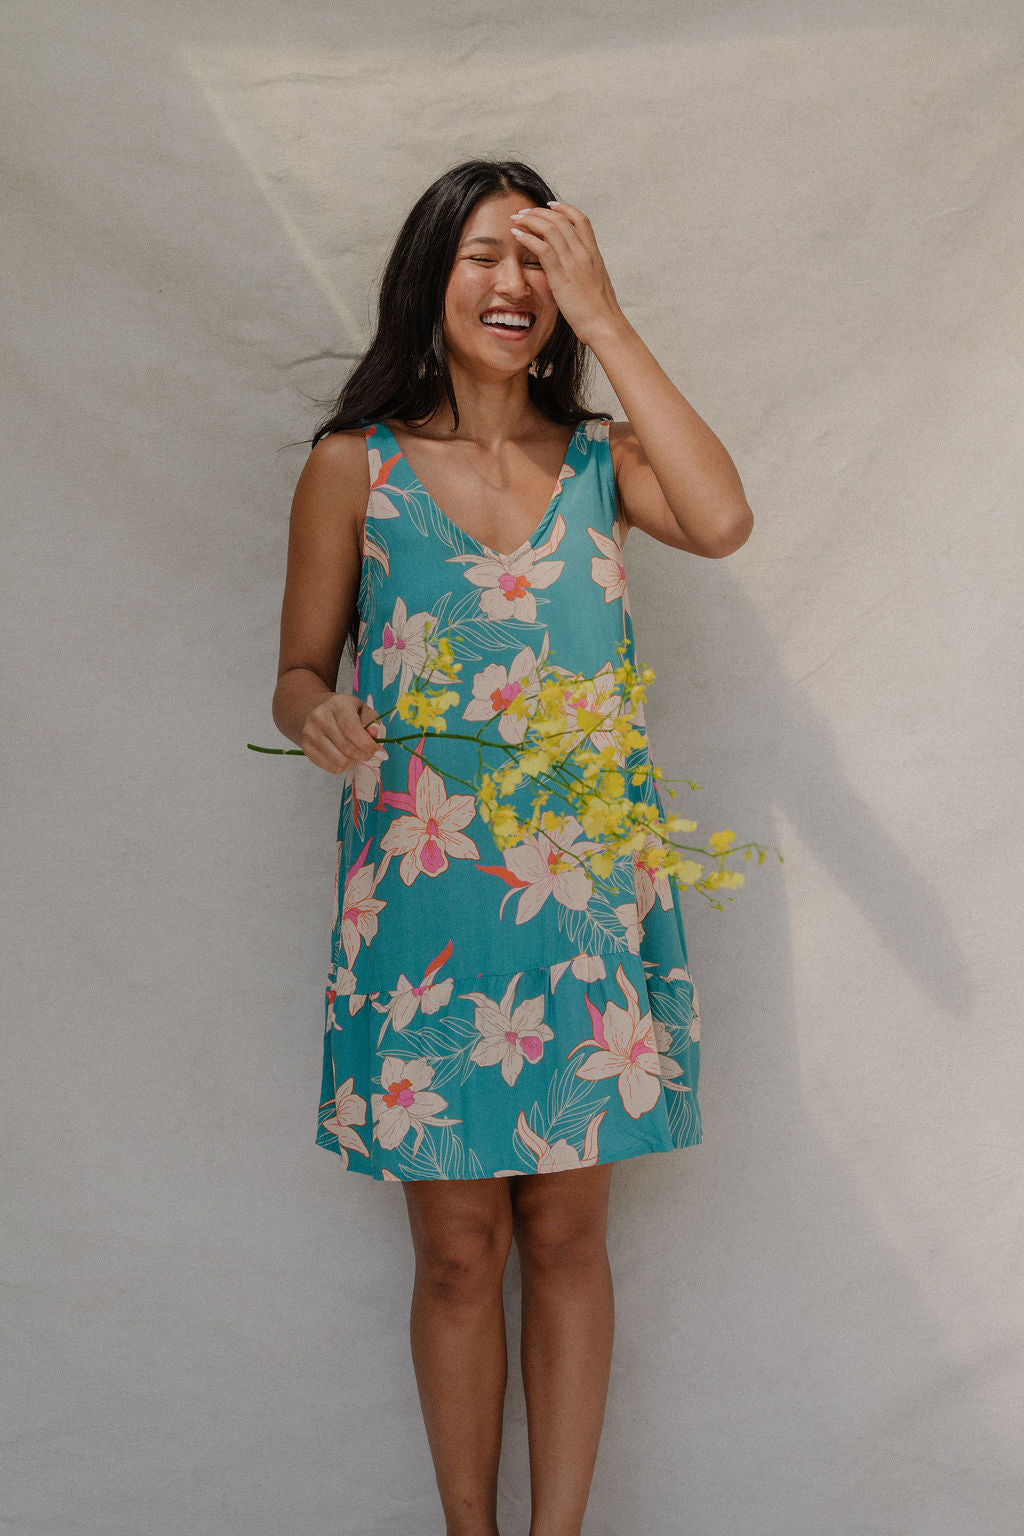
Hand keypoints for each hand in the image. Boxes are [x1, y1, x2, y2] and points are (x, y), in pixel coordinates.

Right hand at [301, 692, 383, 775]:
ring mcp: (310, 733)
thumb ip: (372, 722)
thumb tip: (374, 734)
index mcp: (337, 704)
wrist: (319, 711)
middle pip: (347, 748)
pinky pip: (330, 767)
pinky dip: (342, 766)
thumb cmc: (347, 712)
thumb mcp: (363, 710)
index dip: (367, 744)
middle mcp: (320, 717)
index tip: (378, 751)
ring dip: (352, 761)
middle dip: (363, 755)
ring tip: (355, 753)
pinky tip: (344, 756)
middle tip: (369, 754)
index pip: (352, 729)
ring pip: (339, 761)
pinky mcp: (306, 747)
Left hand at [509, 201, 622, 346]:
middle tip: (523, 212)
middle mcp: (584, 253)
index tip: (550, 205)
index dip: (565, 208)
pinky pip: (542, 247)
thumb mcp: (596, 286)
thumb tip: (577, 276)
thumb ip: (585, 274)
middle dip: (539, 211)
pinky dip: (527, 237)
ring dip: (530, 220)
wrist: (604, 325)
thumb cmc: (600, 313)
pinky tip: (516, 234)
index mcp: (594, 254)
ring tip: (516, 219)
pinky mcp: (561, 275)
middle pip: (561, 219)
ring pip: (550, 228)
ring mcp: (573, 262)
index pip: (581, 220)